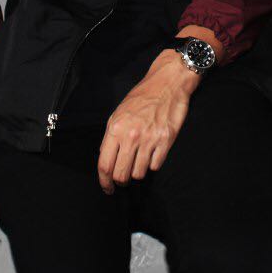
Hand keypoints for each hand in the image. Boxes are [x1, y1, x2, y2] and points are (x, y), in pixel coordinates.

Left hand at [96, 48, 201, 193]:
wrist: (167, 84)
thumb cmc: (142, 97)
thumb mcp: (118, 113)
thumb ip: (110, 136)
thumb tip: (105, 156)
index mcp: (115, 129)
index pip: (105, 165)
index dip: (104, 181)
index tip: (107, 188)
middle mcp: (131, 136)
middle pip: (121, 174)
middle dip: (120, 181)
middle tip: (123, 180)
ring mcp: (149, 139)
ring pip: (139, 173)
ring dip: (137, 172)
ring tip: (139, 162)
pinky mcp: (166, 141)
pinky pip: (155, 166)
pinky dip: (152, 164)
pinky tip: (152, 154)